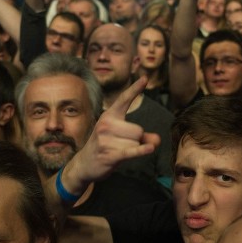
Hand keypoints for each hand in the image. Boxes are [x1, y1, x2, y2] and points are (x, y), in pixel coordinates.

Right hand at [62, 76, 159, 192]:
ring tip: (117, 151)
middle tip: (121, 145)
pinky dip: (141, 151)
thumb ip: (141, 136)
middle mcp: (106, 124)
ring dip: (133, 149)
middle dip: (136, 140)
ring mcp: (105, 140)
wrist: (84, 164)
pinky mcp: (109, 154)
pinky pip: (131, 151)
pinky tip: (150, 149)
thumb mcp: (120, 136)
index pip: (124, 100)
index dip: (135, 89)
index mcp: (109, 116)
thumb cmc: (106, 146)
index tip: (145, 78)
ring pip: (136, 142)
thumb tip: (157, 139)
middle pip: (138, 130)